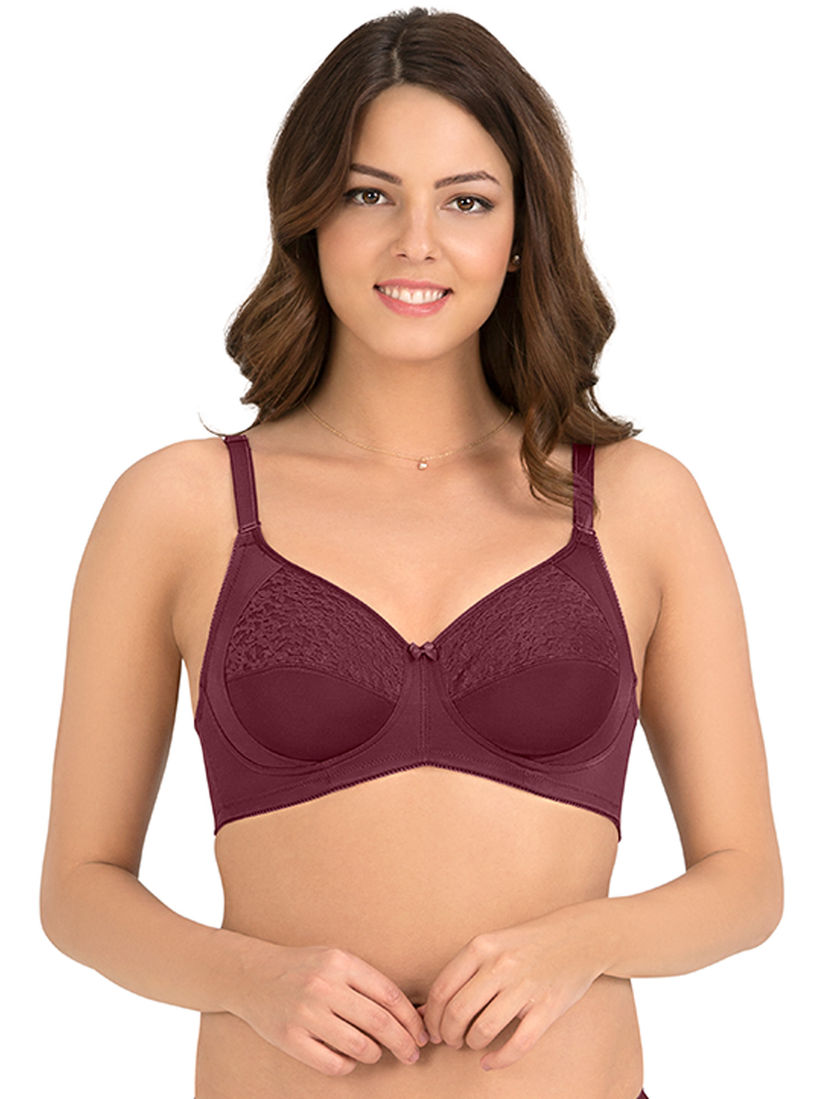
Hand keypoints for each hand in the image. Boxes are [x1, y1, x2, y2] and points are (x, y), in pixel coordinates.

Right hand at [232, 941, 429, 1076]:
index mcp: (340, 962)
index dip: (411, 1019)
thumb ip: (366, 981)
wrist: (252, 975)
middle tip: (413, 1055)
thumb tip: (409, 1012)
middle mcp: (324, 986)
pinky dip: (348, 1065)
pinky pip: (333, 1063)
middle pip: (379, 1022)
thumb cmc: (303, 968)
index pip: (389, 995)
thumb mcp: (335, 960)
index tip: (422, 1034)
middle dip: (404, 1043)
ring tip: (376, 1053)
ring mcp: (305, 1013)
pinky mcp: (291, 1038)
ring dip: (376, 1054)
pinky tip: (348, 1057)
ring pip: (359, 1046)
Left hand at [421, 906, 605, 1071]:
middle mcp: (501, 965)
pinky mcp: (548, 1007)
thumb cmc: (527, 944)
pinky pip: (518, 1044)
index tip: (432, 1029)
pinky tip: (490, 1062)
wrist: (579, 937)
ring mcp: (526, 986)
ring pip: (483, 1029)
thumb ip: (461, 972)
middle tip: (451, 1040)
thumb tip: (425, 1009)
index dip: (431, 1017)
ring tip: (472, 1043)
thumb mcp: (492, 944)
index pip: (442, 989)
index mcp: (482, 946)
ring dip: (471, 1044)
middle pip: (457, 1012)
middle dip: (447, 1034)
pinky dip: (499, 1059)